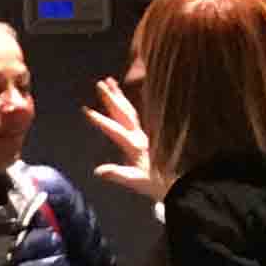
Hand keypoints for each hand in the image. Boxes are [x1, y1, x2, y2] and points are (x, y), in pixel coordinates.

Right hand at [83, 74, 168, 201]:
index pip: (115, 130)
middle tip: (100, 83)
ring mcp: (144, 135)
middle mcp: (140, 136)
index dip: (101, 121)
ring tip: (110, 82)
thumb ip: (118, 174)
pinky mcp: (146, 137)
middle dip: (111, 98)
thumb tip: (98, 171)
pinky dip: (128, 105)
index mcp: (135, 145)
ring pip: (130, 110)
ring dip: (119, 96)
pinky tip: (123, 100)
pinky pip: (135, 116)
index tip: (87, 111)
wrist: (178, 183)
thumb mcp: (136, 181)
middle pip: (123, 113)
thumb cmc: (156, 183)